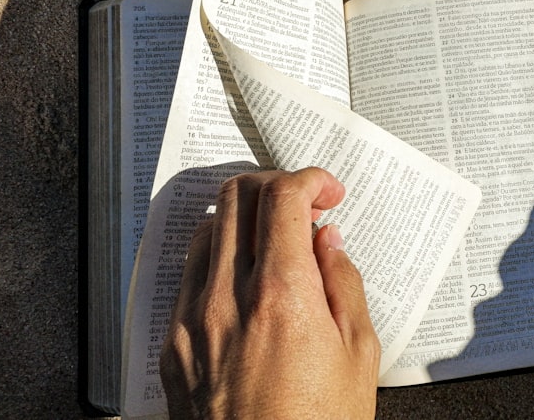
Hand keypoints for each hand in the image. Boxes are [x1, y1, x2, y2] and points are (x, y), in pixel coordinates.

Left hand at [160, 167, 379, 418]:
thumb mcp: (359, 355)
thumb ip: (345, 282)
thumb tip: (327, 240)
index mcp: (283, 296)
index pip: (283, 198)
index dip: (310, 179)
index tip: (327, 191)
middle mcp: (228, 298)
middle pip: (238, 197)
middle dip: (276, 185)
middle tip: (304, 205)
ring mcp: (192, 319)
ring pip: (207, 227)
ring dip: (244, 217)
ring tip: (275, 240)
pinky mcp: (173, 342)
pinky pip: (189, 272)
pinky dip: (218, 255)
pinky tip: (245, 276)